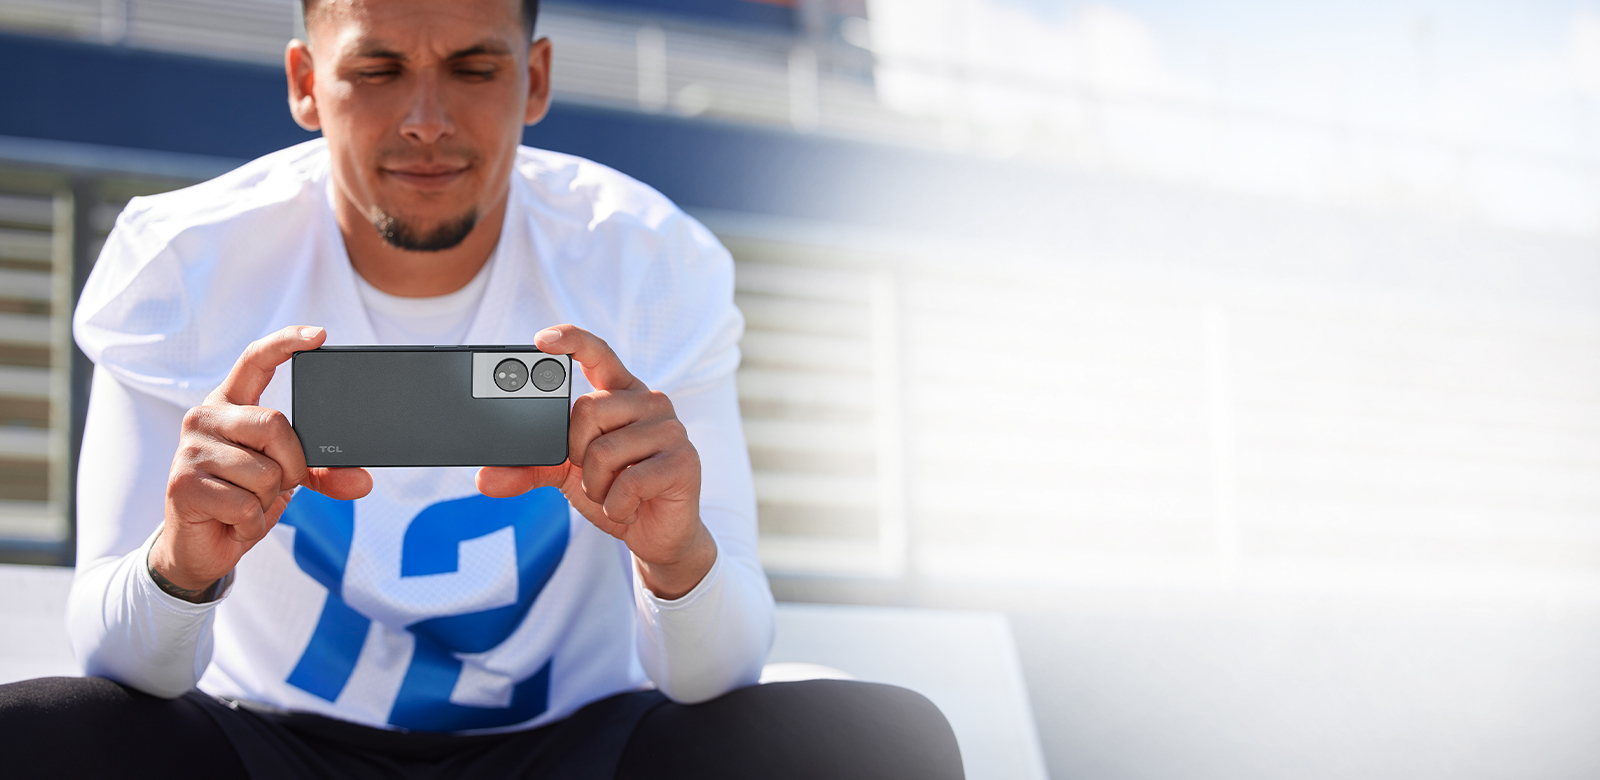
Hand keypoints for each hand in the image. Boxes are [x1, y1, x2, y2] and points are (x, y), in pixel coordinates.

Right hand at [152, 326, 372, 600]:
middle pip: (275, 425)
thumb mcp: (287, 479)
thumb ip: (324, 472)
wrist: (201, 546)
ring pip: (264, 471)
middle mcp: (205, 418)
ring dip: (269, 499)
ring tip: (247, 503)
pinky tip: (233, 521)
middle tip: (277, 484)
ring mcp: (190, 450)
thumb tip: (363, 481)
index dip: (285, 343)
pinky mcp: (183, 484)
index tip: (318, 335)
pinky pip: (246, 504)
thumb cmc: (242, 499)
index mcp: (230, 406)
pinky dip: (252, 522)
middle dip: (291, 464)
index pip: (255, 360)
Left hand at [477, 325, 714, 599]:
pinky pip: (629, 482)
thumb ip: (529, 468)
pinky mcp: (683, 460)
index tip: (541, 340)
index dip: (571, 340)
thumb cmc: (617, 492)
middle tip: (594, 475)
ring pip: (604, 451)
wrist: (658, 535)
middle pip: (587, 411)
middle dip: (576, 456)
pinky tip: (629, 508)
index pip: (597, 353)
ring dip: (596, 488)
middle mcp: (650, 402)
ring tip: (614, 494)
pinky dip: (616, 506)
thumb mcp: (566, 476)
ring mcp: (671, 429)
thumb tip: (484, 478)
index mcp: (621, 394)